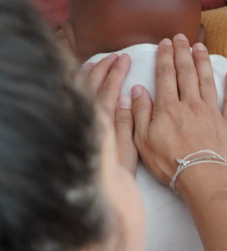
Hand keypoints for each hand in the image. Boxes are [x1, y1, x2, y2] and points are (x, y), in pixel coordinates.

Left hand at [82, 52, 136, 174]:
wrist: (99, 193)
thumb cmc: (117, 174)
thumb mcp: (128, 150)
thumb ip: (125, 122)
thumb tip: (123, 96)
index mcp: (102, 121)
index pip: (109, 88)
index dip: (117, 72)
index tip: (125, 59)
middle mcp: (87, 119)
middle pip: (93, 85)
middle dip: (105, 68)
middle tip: (117, 57)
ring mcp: (81, 121)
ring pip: (81, 90)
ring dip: (91, 73)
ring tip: (100, 62)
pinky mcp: (78, 126)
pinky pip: (75, 98)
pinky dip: (79, 84)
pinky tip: (83, 80)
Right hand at [130, 36, 226, 190]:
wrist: (203, 176)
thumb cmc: (170, 162)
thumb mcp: (143, 140)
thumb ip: (139, 113)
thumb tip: (137, 90)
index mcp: (168, 107)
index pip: (165, 76)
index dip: (165, 57)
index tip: (165, 43)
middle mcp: (190, 104)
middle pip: (186, 73)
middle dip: (183, 53)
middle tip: (182, 37)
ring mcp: (211, 112)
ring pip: (207, 81)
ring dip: (203, 62)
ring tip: (200, 47)